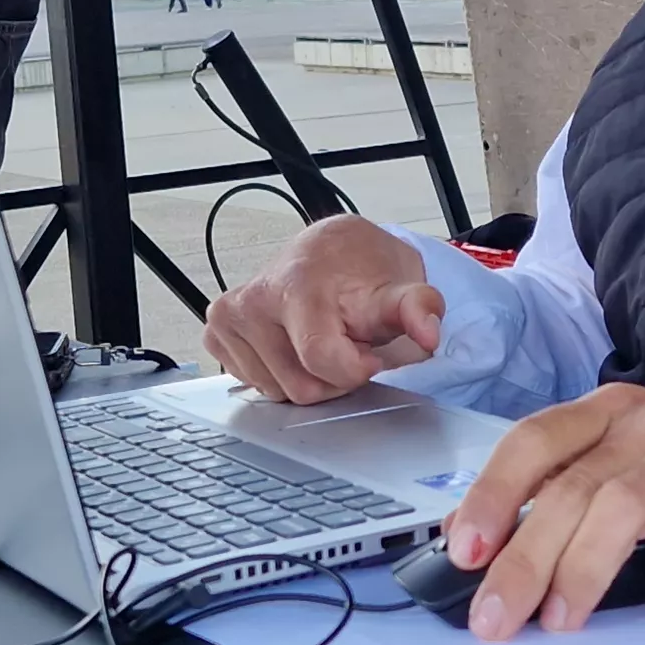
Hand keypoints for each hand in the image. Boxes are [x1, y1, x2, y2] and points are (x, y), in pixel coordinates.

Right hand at [200, 215, 442, 403]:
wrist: (331, 250)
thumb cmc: (362, 270)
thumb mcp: (401, 285)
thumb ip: (418, 308)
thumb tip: (428, 333)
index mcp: (294, 285)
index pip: (321, 361)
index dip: (355, 368)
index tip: (368, 351)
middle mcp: (251, 300)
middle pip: (299, 387)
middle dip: (334, 377)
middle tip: (346, 344)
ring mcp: (228, 319)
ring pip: (277, 394)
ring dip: (309, 377)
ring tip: (320, 340)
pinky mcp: (216, 335)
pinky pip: (256, 386)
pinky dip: (282, 375)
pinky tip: (293, 345)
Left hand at [443, 386, 644, 639]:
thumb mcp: (642, 451)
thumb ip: (573, 482)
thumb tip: (483, 537)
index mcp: (617, 414)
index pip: (535, 443)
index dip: (492, 495)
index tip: (462, 551)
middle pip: (569, 491)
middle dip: (522, 562)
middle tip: (495, 622)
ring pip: (622, 510)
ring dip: (581, 573)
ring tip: (561, 623)